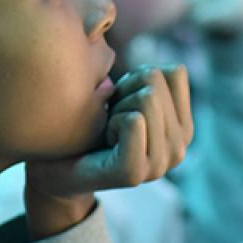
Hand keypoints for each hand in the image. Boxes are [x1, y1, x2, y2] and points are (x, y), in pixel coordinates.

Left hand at [26, 66, 194, 237]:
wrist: (57, 167)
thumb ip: (153, 79)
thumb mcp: (128, 95)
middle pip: (155, 83)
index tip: (125, 102)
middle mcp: (179, 150)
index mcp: (184, 130)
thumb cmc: (93, 126)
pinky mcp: (135, 173)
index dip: (140, 79)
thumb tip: (167, 70)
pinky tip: (103, 142)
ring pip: (147, 99)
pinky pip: (133, 121)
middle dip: (125, 93)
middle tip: (110, 119)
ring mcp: (159, 165)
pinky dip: (110, 122)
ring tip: (107, 131)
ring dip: (117, 108)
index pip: (176, 72)